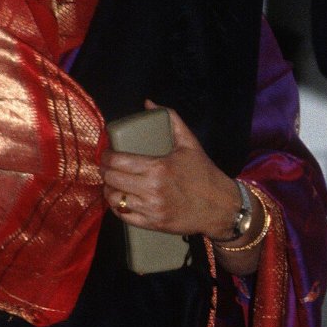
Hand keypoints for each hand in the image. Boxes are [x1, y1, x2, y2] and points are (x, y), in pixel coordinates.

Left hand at [100, 102, 239, 240]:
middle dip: (105, 170)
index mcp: (158, 168)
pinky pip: (123, 216)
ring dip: (109, 189)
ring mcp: (151, 209)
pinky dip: (117, 207)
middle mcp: (152, 189)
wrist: (222, 207)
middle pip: (112, 179)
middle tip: (106, 166)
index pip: (118, 161)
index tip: (107, 153)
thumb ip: (171, 120)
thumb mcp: (190, 144)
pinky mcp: (153, 223)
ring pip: (114, 198)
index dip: (106, 156)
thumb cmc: (205, 174)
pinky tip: (119, 199)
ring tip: (112, 182)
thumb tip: (149, 103)